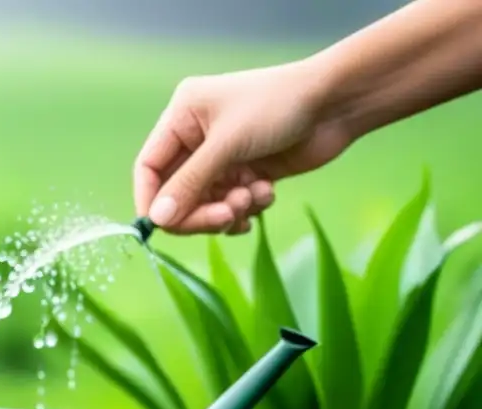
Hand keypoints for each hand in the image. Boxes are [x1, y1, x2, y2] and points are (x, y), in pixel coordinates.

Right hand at [133, 59, 352, 234]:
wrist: (337, 103)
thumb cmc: (278, 107)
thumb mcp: (227, 144)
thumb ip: (190, 184)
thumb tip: (157, 220)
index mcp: (182, 118)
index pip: (149, 168)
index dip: (152, 200)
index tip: (161, 226)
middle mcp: (197, 139)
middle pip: (177, 194)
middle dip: (199, 211)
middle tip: (224, 218)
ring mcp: (223, 158)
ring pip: (205, 205)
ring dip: (227, 211)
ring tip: (253, 198)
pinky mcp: (247, 174)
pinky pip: (231, 206)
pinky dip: (247, 209)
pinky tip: (266, 194)